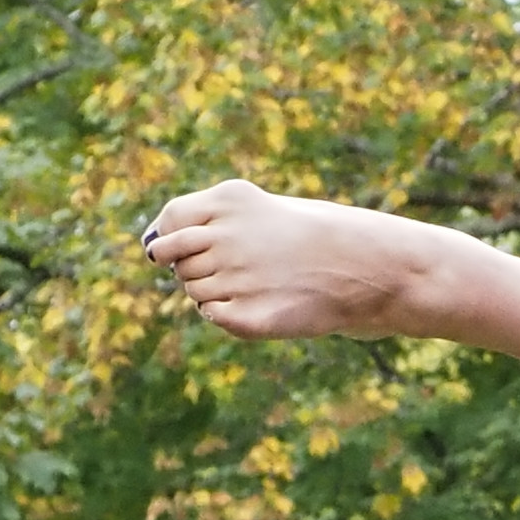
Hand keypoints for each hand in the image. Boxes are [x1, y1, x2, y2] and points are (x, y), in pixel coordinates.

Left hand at [141, 180, 420, 341]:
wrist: (369, 269)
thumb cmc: (310, 238)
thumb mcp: (258, 212)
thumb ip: (203, 222)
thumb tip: (150, 250)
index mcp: (228, 202)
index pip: (169, 222)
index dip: (175, 238)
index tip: (198, 246)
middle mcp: (225, 237)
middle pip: (177, 262)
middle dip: (200, 268)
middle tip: (246, 269)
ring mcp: (235, 278)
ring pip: (194, 291)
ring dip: (218, 291)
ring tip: (263, 285)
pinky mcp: (246, 317)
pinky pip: (212, 315)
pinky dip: (229, 313)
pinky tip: (263, 304)